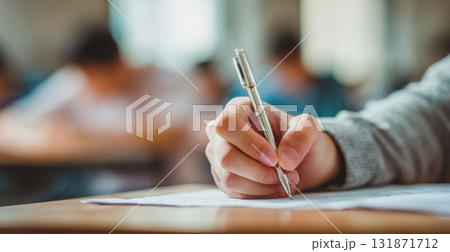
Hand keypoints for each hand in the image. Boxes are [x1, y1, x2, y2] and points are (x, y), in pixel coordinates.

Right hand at [205, 97, 342, 198]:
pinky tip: (275, 187)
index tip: (274, 159)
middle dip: (259, 172)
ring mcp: (219, 157)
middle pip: (226, 157)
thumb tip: (285, 159)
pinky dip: (259, 194)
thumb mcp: (309, 128)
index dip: (248, 144)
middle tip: (286, 174)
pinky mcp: (223, 178)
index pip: (227, 126)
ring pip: (230, 178)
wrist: (300, 161)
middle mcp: (222, 133)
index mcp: (238, 110)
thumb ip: (301, 135)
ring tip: (285, 181)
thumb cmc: (299, 138)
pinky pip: (235, 192)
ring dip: (262, 185)